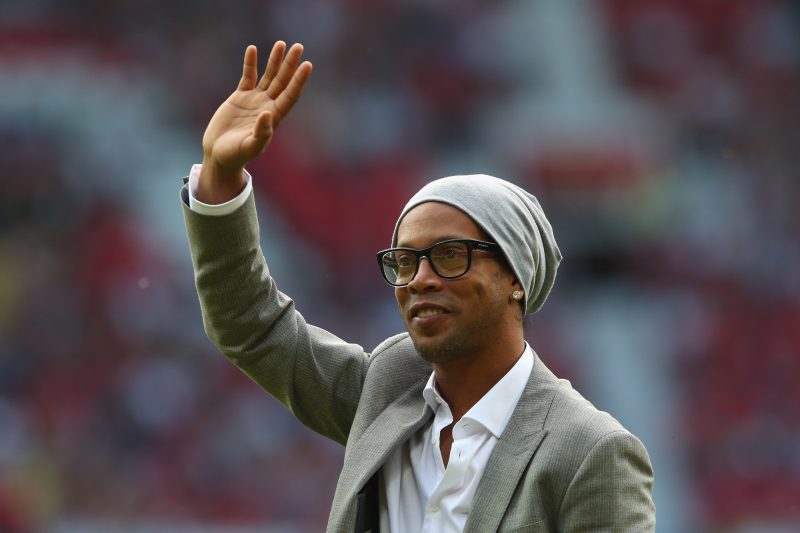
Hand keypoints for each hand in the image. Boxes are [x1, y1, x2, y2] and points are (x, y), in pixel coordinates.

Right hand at [198, 42, 311, 202]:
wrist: (219, 154)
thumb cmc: (236, 155)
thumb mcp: (249, 147)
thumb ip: (261, 133)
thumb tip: (268, 115)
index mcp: (274, 117)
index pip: (290, 95)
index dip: (299, 80)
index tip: (307, 65)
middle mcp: (268, 106)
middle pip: (282, 81)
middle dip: (290, 64)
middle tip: (299, 46)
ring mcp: (255, 100)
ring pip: (268, 76)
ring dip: (275, 60)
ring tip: (281, 43)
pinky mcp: (240, 96)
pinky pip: (247, 76)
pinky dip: (250, 63)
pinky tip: (253, 49)